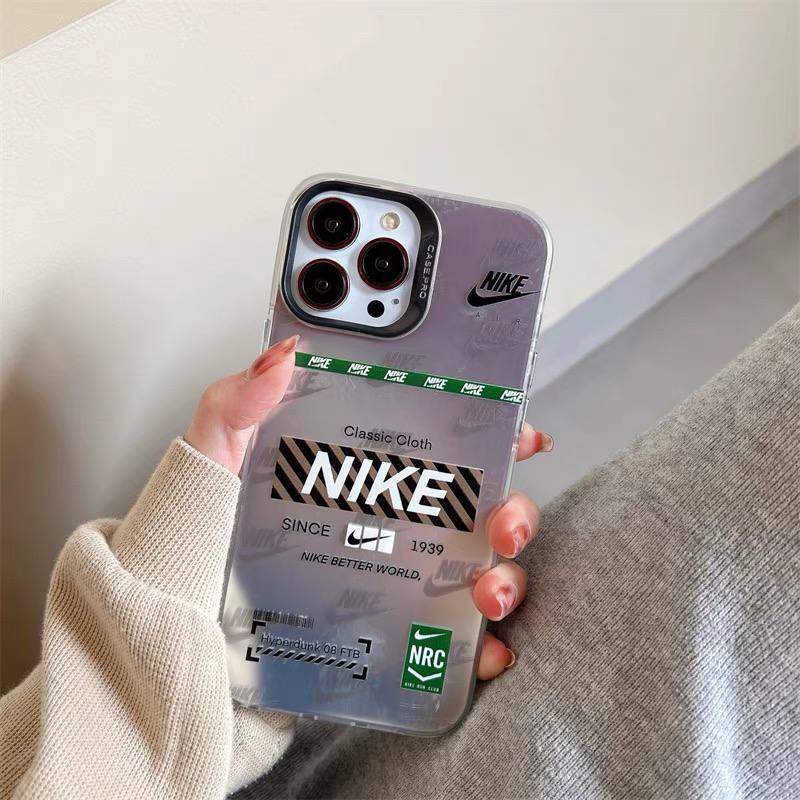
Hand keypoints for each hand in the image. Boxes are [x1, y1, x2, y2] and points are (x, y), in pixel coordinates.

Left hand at [186, 334, 551, 681]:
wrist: (174, 645)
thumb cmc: (195, 547)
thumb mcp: (212, 464)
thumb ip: (238, 405)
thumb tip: (283, 354)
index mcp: (358, 474)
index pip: (439, 440)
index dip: (490, 429)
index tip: (518, 430)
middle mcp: (386, 524)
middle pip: (478, 508)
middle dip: (512, 511)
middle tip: (500, 523)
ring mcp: (392, 581)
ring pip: (480, 572)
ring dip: (506, 579)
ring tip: (486, 589)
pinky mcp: (389, 637)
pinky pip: (455, 645)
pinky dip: (484, 649)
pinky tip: (487, 650)